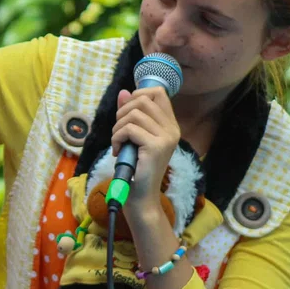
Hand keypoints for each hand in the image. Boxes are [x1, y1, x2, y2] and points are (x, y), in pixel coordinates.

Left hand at [110, 87, 179, 222]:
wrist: (140, 196)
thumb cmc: (136, 168)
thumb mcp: (133, 137)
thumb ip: (130, 114)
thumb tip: (124, 92)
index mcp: (170, 125)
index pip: (158, 92)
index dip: (138, 95)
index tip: (127, 114)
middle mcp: (173, 129)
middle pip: (143, 99)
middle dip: (122, 113)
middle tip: (119, 133)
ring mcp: (166, 138)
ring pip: (134, 114)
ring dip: (118, 127)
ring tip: (118, 143)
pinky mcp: (156, 147)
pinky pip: (129, 129)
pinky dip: (117, 138)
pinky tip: (118, 151)